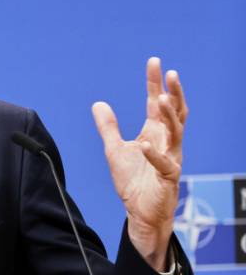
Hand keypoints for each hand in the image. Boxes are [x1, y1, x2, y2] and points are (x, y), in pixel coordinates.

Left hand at [93, 57, 187, 269]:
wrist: (140, 212)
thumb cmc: (133, 181)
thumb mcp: (114, 149)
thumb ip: (108, 127)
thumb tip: (98, 104)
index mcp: (154, 132)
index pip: (156, 103)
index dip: (155, 83)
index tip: (155, 62)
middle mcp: (166, 141)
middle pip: (175, 112)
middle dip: (173, 92)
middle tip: (170, 73)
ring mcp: (171, 158)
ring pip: (176, 132)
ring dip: (168, 116)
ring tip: (159, 99)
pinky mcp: (169, 177)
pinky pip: (165, 163)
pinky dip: (154, 154)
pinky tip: (143, 145)